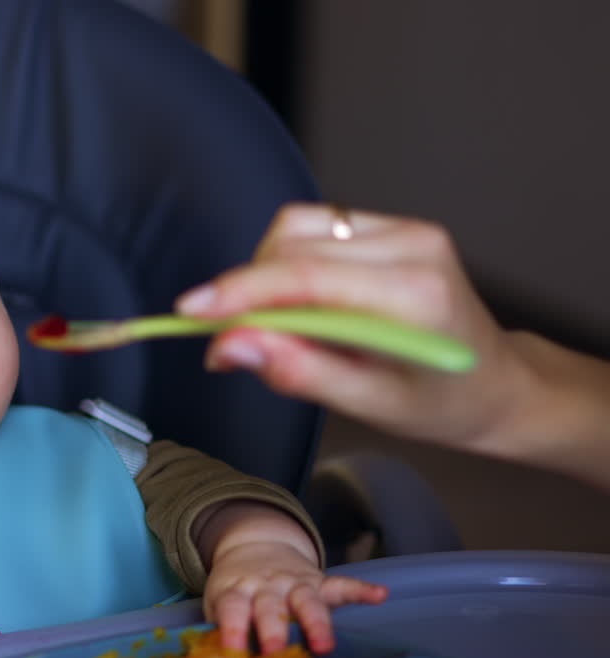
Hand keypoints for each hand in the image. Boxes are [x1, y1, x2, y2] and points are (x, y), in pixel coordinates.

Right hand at [174, 203, 526, 453]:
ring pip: (295, 228)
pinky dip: (286, 262)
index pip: (307, 277)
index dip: (240, 292)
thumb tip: (228, 347)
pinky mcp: (391, 225)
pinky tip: (299, 301)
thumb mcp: (370, 405)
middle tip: (229, 345)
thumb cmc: (438, 403)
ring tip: (274, 324)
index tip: (190, 313)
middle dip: (246, 292)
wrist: (494, 382)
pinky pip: (313, 227)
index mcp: (414, 295)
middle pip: (292, 247)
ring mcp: (404, 228)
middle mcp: (412, 246)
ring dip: (264, 273)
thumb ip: (298, 371)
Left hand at [204, 540, 387, 655]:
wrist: (254, 546)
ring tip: (324, 644)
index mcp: (238, 590)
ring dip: (316, 622)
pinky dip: (361, 589)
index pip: (233, 608)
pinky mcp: (319, 581)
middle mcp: (266, 586)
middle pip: (271, 607)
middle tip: (275, 652)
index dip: (232, 628)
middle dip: (274, 630)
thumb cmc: (236, 589)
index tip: (232, 650)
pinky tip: (379, 594)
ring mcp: (294, 583)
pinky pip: (341, 584)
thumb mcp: (220, 602)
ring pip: (307, 601)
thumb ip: (224, 629)